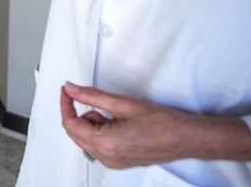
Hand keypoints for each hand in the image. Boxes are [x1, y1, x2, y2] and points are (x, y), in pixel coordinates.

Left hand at [60, 82, 193, 168]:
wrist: (185, 138)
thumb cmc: (161, 123)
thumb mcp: (122, 103)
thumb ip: (91, 96)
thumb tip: (72, 90)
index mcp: (104, 144)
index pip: (71, 124)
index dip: (66, 105)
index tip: (66, 92)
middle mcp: (106, 157)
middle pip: (76, 133)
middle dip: (79, 113)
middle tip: (90, 97)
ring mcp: (113, 162)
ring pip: (87, 138)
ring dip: (93, 122)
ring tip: (116, 114)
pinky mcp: (119, 161)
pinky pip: (98, 145)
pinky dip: (101, 131)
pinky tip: (119, 123)